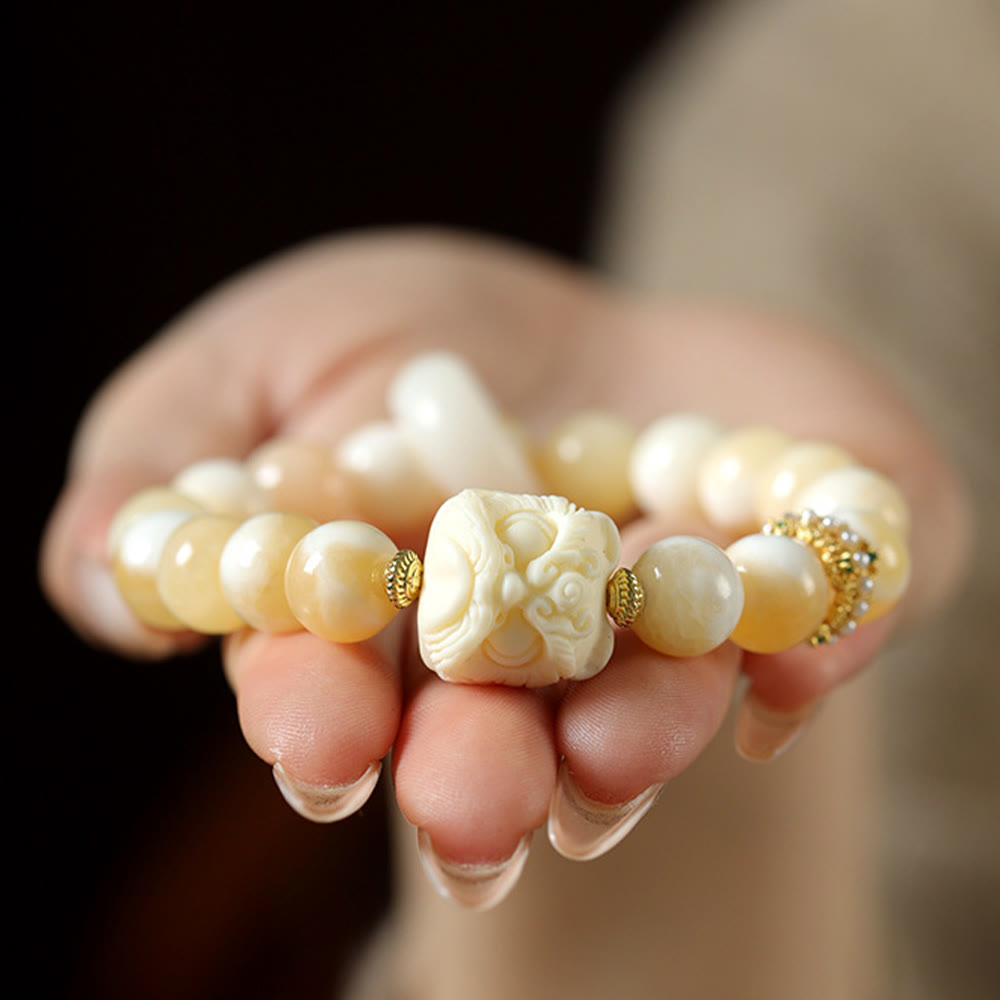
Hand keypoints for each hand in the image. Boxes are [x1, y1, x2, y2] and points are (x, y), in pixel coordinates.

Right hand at [39, 228, 968, 905]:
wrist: (578, 324)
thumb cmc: (395, 332)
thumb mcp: (251, 359)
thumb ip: (161, 471)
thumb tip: (113, 590)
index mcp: (394, 624)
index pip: (343, 681)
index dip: (320, 710)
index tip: (317, 733)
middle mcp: (529, 659)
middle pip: (499, 727)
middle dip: (482, 770)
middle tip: (472, 803)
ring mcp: (661, 628)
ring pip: (653, 699)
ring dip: (640, 731)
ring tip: (618, 748)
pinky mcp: (784, 582)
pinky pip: (816, 627)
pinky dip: (812, 646)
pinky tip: (790, 666)